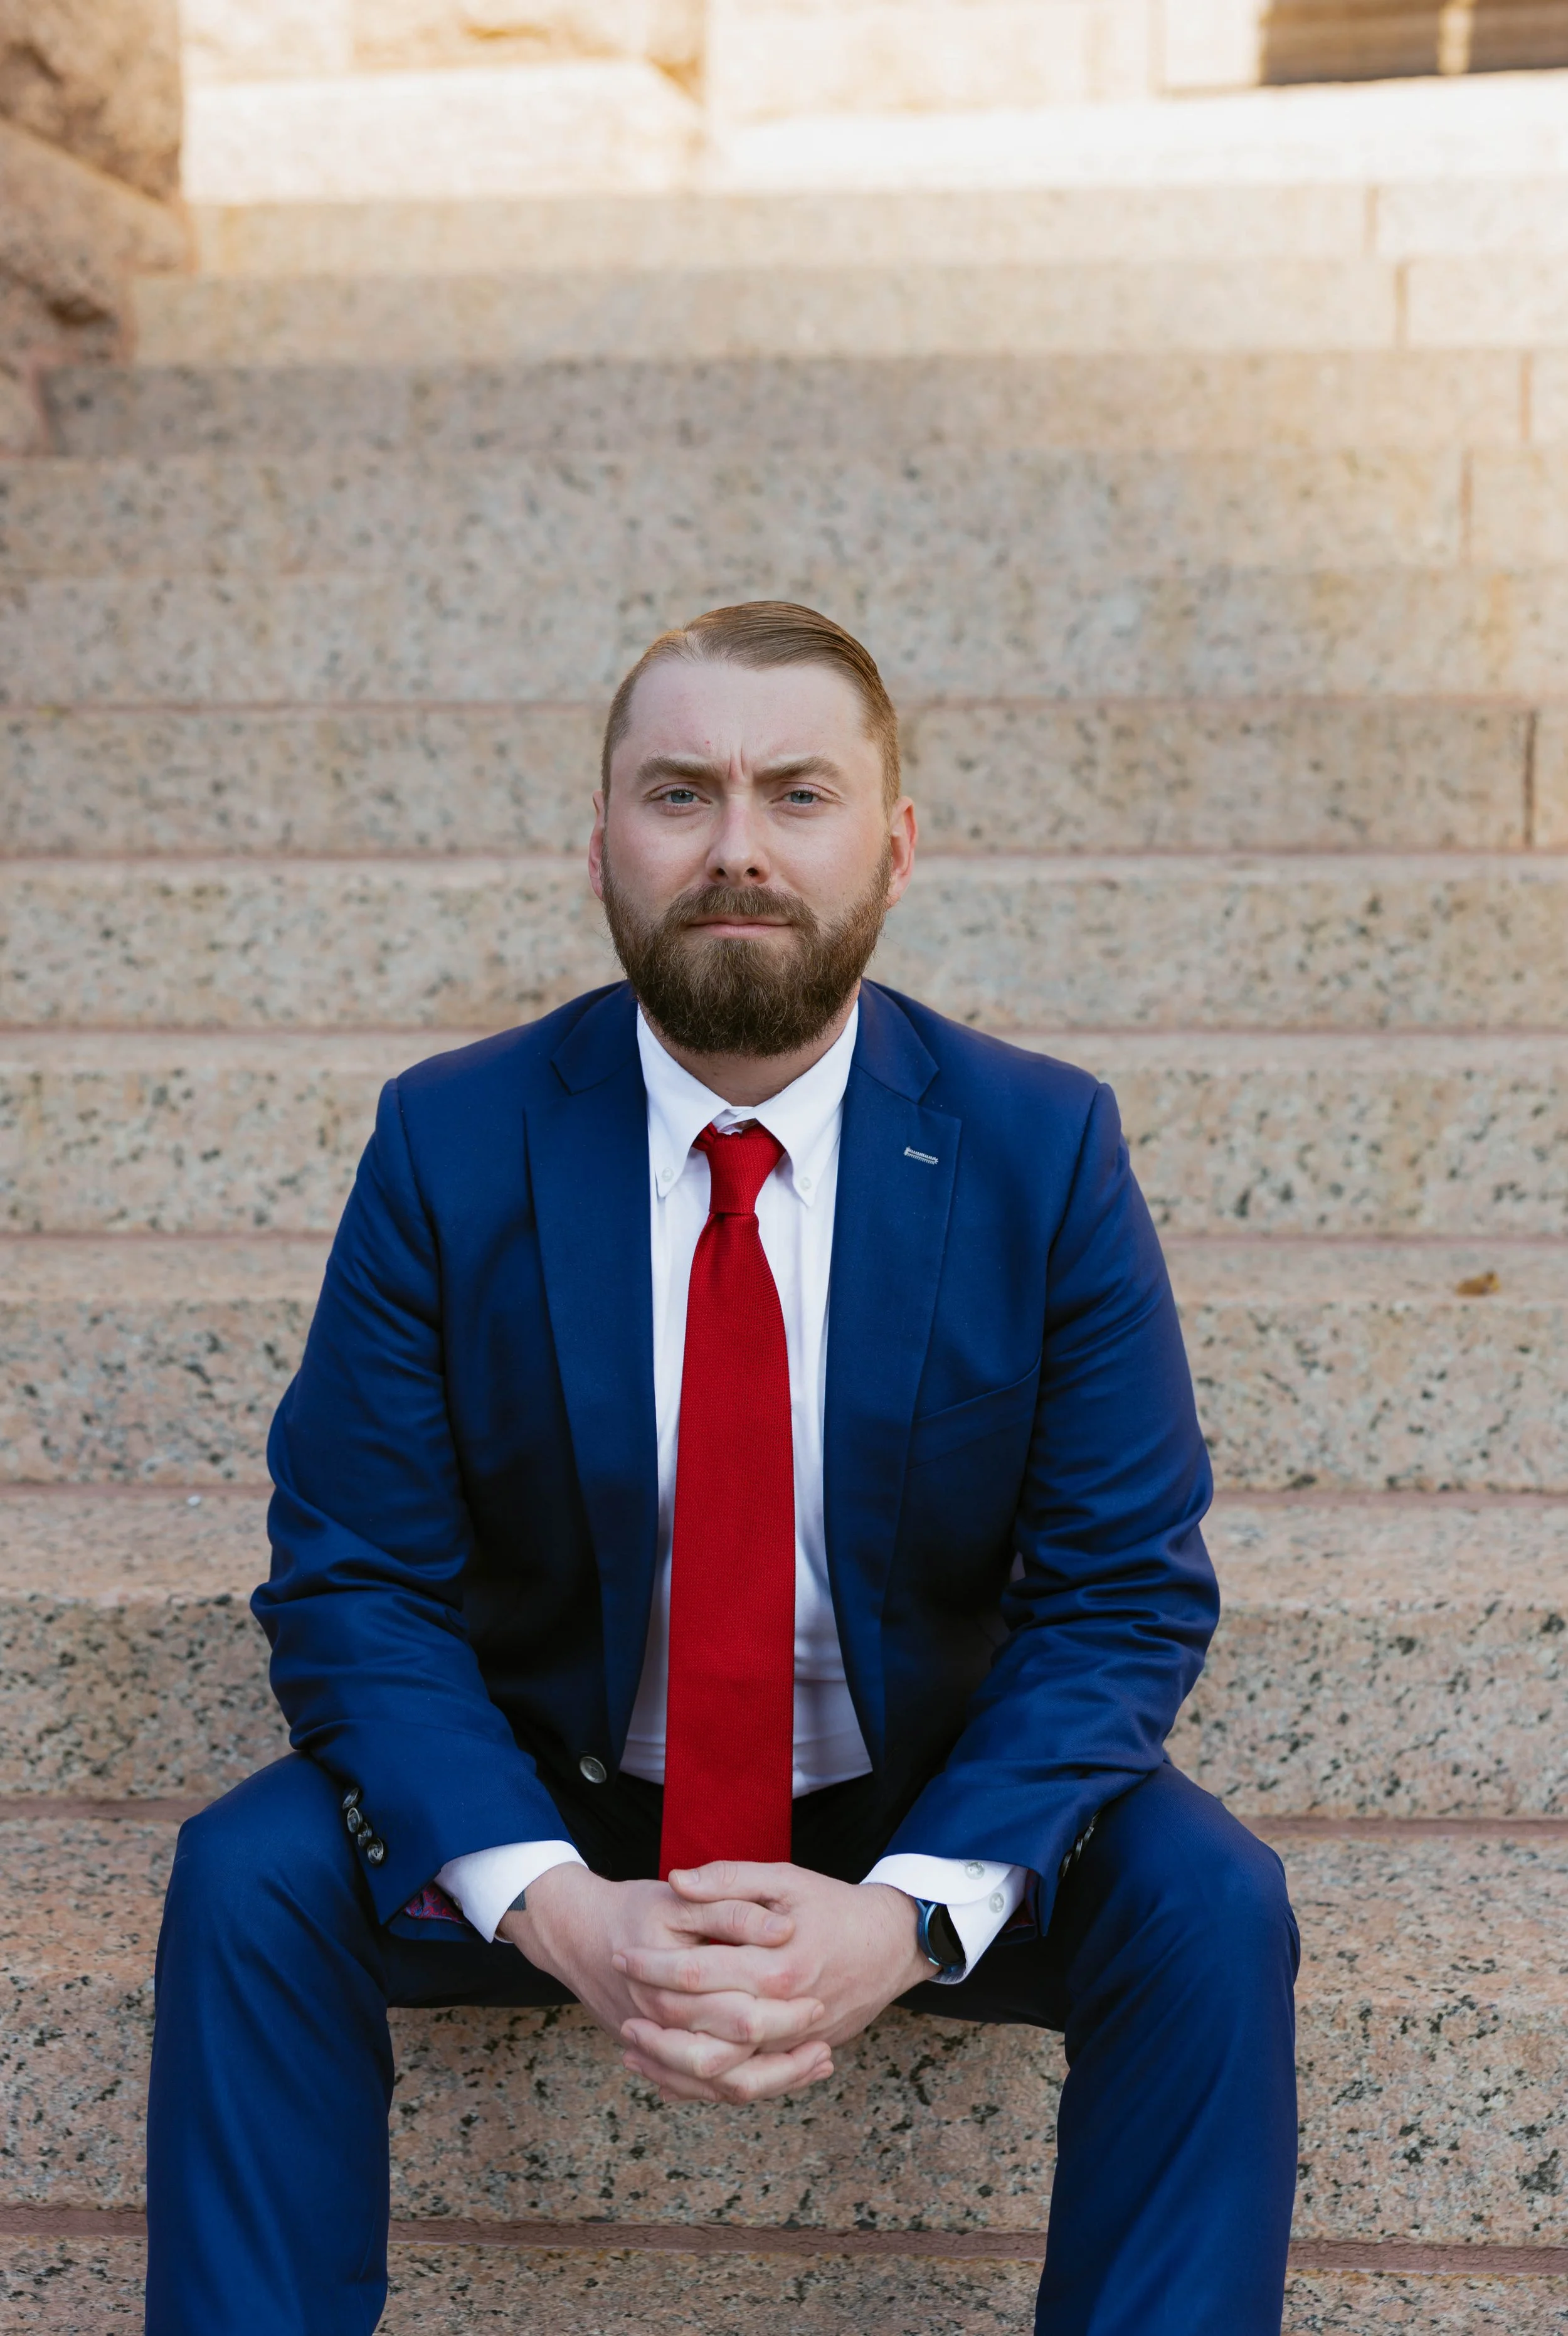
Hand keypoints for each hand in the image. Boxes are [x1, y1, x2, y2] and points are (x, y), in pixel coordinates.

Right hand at [499, 1863, 831, 2102]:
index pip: (738, 2015)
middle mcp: (660, 2026)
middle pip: (731, 2063)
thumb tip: (783, 1928)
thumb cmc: (634, 1910)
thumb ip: (732, 1906)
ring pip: (720, 2087)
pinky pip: (704, 2088)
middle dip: (785, 2060)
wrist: (574, 1932)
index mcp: (669, 1985)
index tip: (817, 2001)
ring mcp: (657, 2048)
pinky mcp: (658, 2059)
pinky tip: (783, 2072)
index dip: (783, 2012)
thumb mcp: (681, 1899)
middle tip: (824, 2044)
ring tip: (818, 2063)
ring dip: (773, 2082)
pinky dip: (745, 2086)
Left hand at [613, 1862, 932, 2104]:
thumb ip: (729, 1879)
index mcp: (777, 1966)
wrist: (891, 1946)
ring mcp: (792, 2044)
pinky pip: (743, 2086)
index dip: (654, 1965)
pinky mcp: (795, 2058)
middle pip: (705, 2038)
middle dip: (655, 2028)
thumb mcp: (785, 1879)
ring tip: (633, 2050)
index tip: (623, 1954)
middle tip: (621, 2011)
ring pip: (722, 2077)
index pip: (698, 1974)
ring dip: (672, 2068)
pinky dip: (701, 2086)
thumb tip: (676, 1880)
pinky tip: (667, 2075)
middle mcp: (784, 2014)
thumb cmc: (834, 1907)